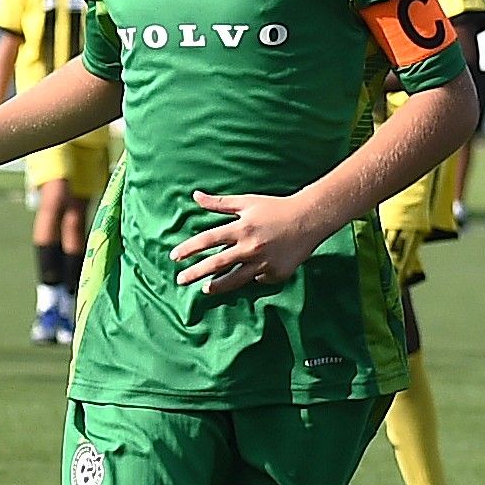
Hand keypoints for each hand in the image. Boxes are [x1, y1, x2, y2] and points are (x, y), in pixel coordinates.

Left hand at [173, 190, 327, 296]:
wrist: (310, 219)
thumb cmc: (276, 208)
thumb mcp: (246, 202)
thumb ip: (219, 203)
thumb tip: (195, 195)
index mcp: (241, 228)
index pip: (208, 240)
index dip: (189, 249)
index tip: (174, 257)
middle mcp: (250, 248)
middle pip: (216, 264)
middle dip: (195, 273)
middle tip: (180, 280)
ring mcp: (264, 263)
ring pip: (235, 280)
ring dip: (218, 286)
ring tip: (205, 289)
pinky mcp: (276, 273)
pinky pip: (258, 279)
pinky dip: (251, 278)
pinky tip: (246, 277)